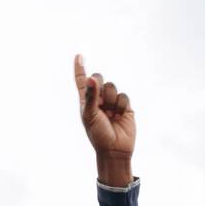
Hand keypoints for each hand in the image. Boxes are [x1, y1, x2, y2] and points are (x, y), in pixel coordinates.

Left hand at [73, 54, 134, 184]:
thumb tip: (91, 77)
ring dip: (110, 99)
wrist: (115, 149)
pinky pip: (123, 96)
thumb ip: (91, 95)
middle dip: (99, 85)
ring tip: (110, 114)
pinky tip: (120, 116)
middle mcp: (99, 99)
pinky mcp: (125, 107)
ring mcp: (112, 102)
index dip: (80, 68)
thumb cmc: (98, 134)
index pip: (82, 81)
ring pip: (112, 86)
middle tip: (100, 101)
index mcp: (86, 100)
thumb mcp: (90, 115)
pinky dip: (121, 105)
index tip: (79, 56)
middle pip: (99, 78)